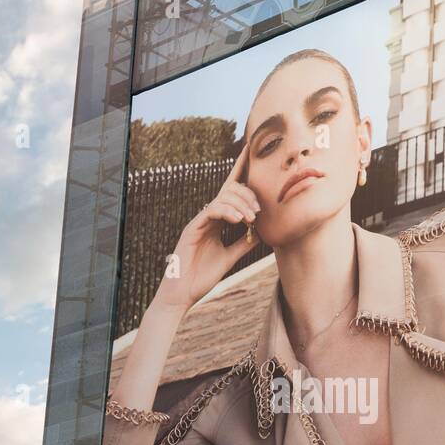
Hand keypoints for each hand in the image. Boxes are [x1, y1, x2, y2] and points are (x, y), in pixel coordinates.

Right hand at [153, 143, 261, 313]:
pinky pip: (212, 211)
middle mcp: (207, 217)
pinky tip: (240, 220)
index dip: (240, 170)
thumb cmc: (201, 277)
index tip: (252, 151)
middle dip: (247, 195)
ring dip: (241, 205)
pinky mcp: (193, 228)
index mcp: (216, 221)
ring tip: (251, 219)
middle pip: (229, 191)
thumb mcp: (229, 258)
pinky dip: (227, 212)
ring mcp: (199, 221)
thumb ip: (243, 245)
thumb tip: (261, 233)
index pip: (230, 191)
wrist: (182, 293)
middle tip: (259, 212)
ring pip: (222, 198)